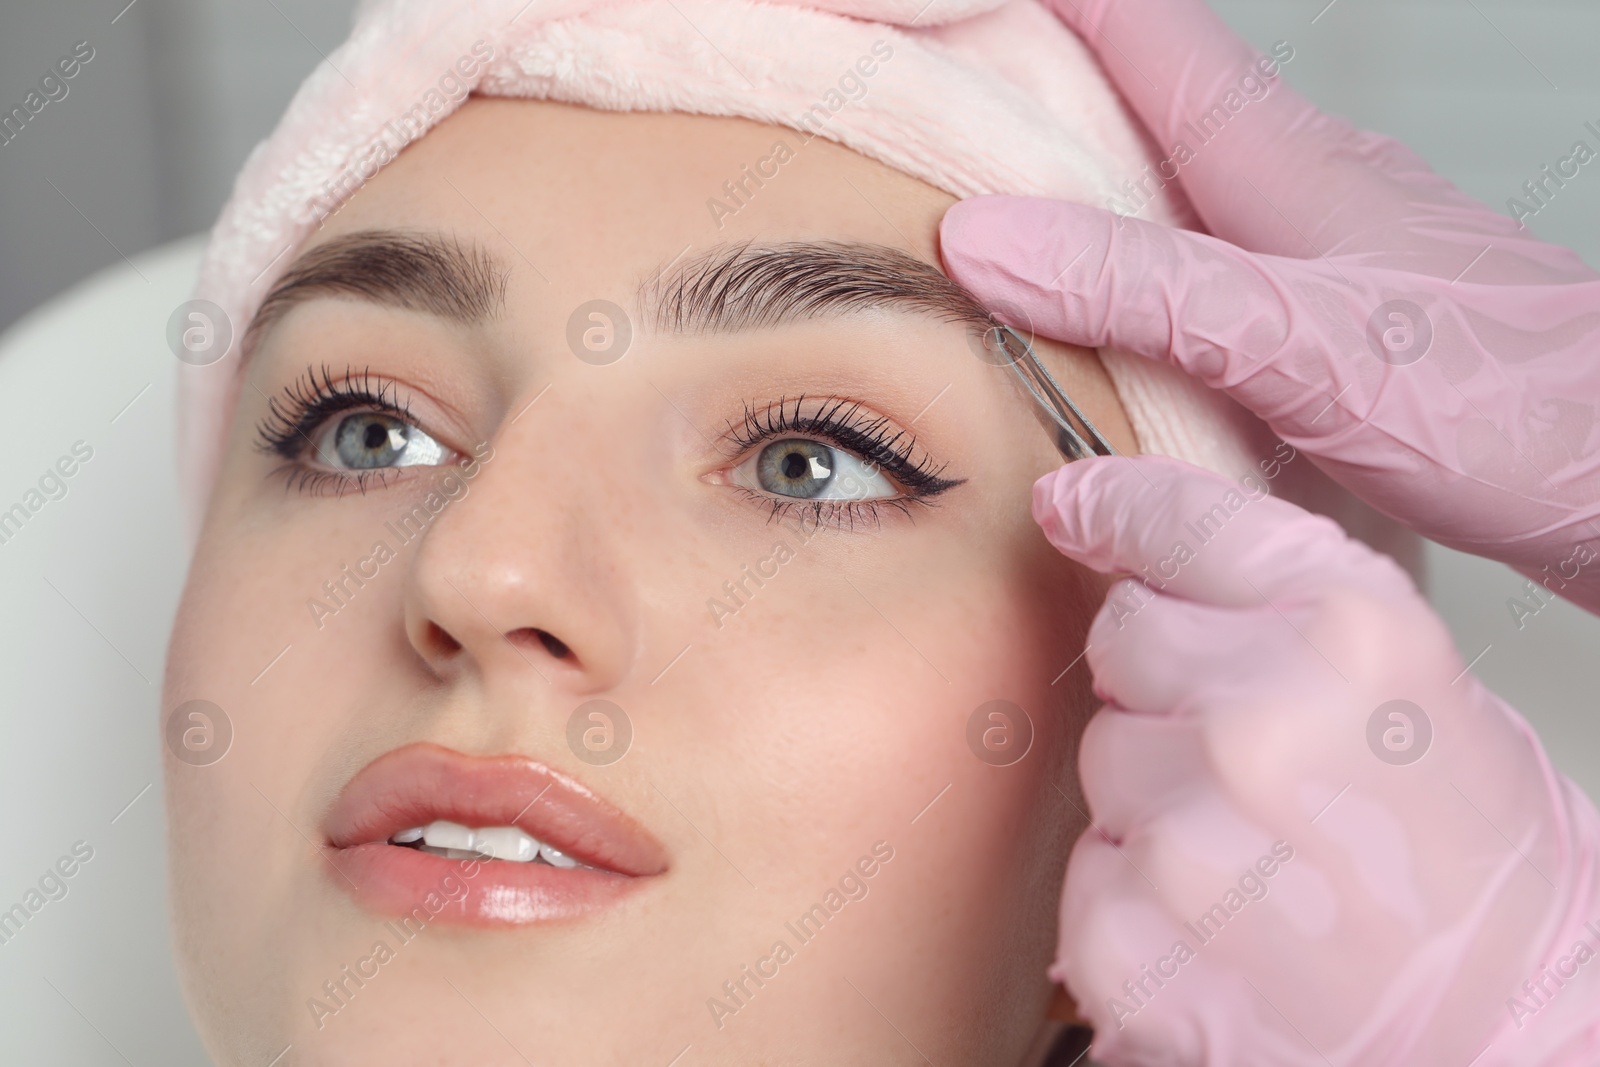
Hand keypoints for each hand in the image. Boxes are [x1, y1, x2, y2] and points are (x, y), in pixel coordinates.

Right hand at [940, 0, 1599, 613]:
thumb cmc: (1502, 405)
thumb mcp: (1296, 343)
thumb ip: (1142, 289)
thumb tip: (987, 236)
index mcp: (1278, 159)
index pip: (1140, 29)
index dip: (1044, 4)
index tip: (947, 6)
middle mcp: (1296, 181)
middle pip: (1146, 92)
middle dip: (1041, 81)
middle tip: (949, 102)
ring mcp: (1318, 242)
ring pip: (1176, 174)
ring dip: (1088, 171)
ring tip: (1004, 202)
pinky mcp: (1333, 308)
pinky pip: (1207, 251)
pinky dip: (1138, 257)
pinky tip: (1119, 314)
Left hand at [1035, 455, 1599, 1066]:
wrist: (1521, 1037)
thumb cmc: (1481, 868)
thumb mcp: (1418, 686)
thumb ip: (1287, 609)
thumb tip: (1139, 559)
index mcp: (1352, 633)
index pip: (1184, 523)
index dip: (1116, 505)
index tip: (1070, 502)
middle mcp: (1260, 720)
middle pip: (1120, 642)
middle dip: (1166, 688)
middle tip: (1257, 764)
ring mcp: (1187, 838)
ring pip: (1102, 763)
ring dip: (1155, 800)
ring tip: (1262, 862)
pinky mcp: (1132, 943)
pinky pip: (1088, 873)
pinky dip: (1138, 901)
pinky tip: (1230, 930)